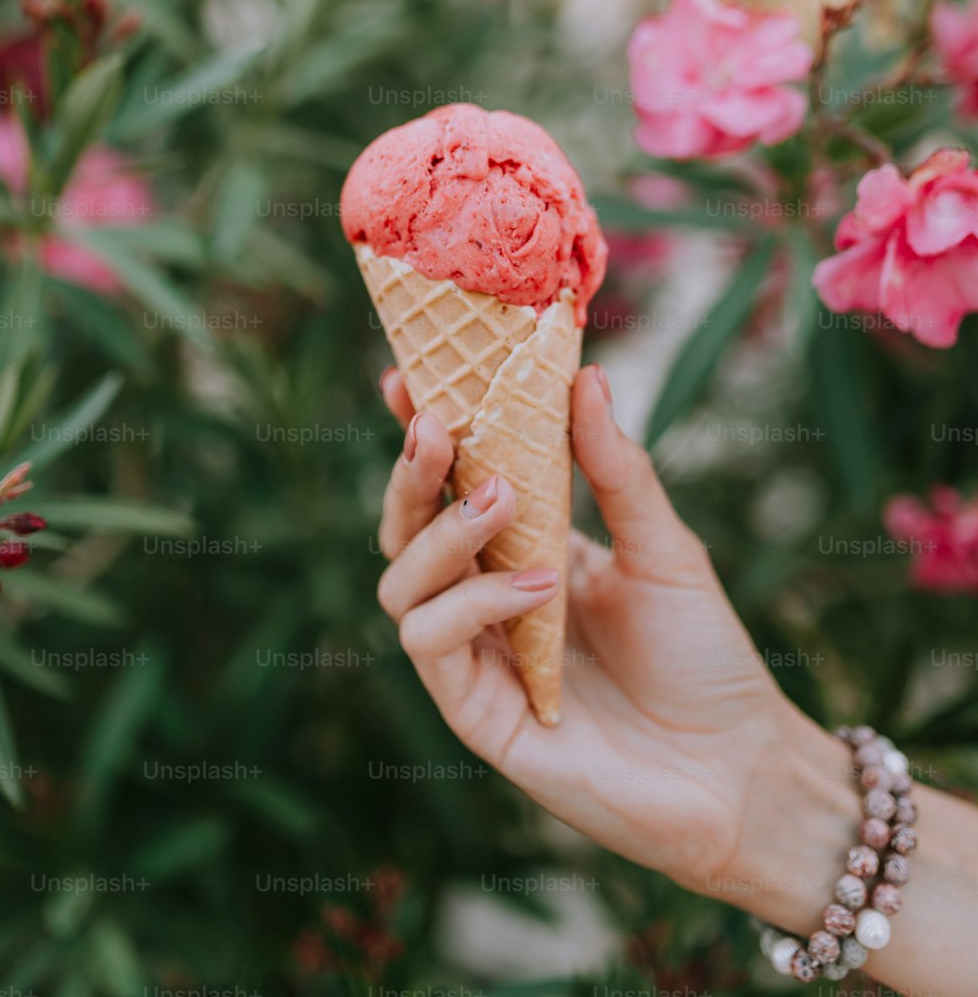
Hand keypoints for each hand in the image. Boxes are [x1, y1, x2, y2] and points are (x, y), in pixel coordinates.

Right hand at [374, 363, 828, 895]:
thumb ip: (616, 470)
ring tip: (501, 496)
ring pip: (403, 585)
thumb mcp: (663, 546)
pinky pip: (433, 645)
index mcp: (525, 553)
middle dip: (411, 473)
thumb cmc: (705, 657)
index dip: (423, 432)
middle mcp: (487, 602)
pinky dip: (473, 603)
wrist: (741, 769)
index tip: (409, 374)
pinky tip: (536, 586)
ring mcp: (478, 659)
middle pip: (407, 529)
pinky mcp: (478, 714)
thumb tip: (586, 376)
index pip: (452, 485)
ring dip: (441, 532)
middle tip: (434, 423)